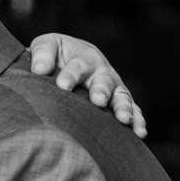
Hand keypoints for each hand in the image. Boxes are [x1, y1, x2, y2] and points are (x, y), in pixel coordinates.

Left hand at [25, 33, 147, 138]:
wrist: (69, 62)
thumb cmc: (56, 56)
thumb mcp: (47, 47)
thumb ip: (43, 54)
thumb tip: (39, 69)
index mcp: (83, 57)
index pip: (77, 65)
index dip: (71, 75)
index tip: (62, 85)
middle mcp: (102, 72)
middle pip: (104, 80)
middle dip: (102, 90)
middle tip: (98, 100)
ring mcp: (113, 88)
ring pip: (121, 96)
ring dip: (123, 107)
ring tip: (124, 119)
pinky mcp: (119, 103)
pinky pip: (133, 110)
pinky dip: (137, 121)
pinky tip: (139, 133)